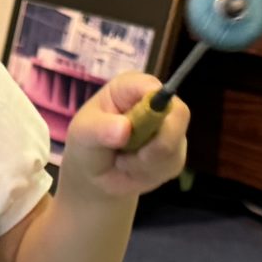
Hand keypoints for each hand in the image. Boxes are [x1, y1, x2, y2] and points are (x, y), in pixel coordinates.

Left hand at [61, 71, 188, 198]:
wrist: (94, 174)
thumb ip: (100, 128)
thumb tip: (124, 129)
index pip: (153, 87)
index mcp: (132, 87)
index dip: (154, 104)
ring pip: (173, 145)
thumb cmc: (88, 142)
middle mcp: (157, 102)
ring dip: (143, 162)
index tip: (135, 127)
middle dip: (152, 143)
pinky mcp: (176, 153)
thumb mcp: (83, 133)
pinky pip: (171, 165)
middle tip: (125, 156)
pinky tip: (133, 169)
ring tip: (123, 161)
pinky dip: (148, 174)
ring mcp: (171, 128)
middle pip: (178, 114)